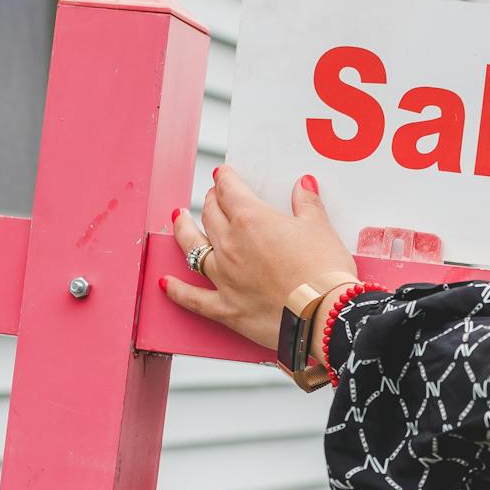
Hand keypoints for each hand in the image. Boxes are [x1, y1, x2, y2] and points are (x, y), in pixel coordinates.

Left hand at [162, 167, 356, 351]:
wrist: (323, 315)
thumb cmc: (325, 271)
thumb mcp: (321, 229)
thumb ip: (307, 203)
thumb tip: (304, 183)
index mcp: (252, 220)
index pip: (230, 190)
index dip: (225, 179)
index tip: (223, 174)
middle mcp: (230, 245)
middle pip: (211, 214)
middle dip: (211, 201)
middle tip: (213, 196)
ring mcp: (223, 277)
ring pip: (193, 248)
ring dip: (183, 230)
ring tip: (178, 220)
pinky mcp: (225, 307)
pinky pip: (192, 298)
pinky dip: (177, 290)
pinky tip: (165, 283)